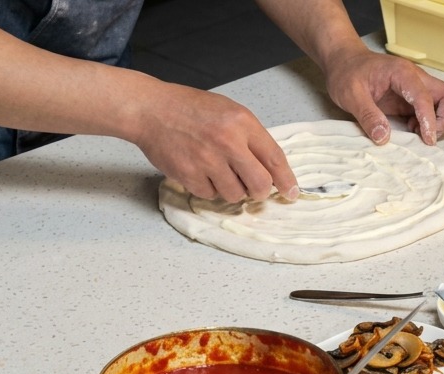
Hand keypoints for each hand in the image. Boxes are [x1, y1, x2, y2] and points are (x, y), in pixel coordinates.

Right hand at [129, 83, 298, 202]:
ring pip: (235, 194)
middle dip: (260, 192)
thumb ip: (250, 137)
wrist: (152, 110)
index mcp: (242, 122)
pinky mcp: (189, 175)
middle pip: (259, 184)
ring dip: (231, 189)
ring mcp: (207, 160)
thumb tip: (270, 168)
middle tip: (253, 189)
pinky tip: (200, 171)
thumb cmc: (191, 109)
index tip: (291, 191)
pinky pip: (210, 195)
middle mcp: (227, 142)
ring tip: (218, 171)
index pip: (274, 158)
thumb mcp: (228, 111)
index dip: (286, 179)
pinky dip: (208, 188)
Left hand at [323, 49, 443, 146]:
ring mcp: (414, 89)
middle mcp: (414, 78)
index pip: (425, 96)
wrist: (342, 61)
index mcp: (401, 73)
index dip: (429, 119)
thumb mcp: (350, 95)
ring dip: (437, 122)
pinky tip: (410, 131)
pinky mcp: (409, 99)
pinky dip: (426, 124)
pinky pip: (428, 111)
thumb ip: (367, 116)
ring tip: (417, 135)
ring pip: (442, 104)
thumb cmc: (346, 73)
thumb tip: (384, 138)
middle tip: (428, 137)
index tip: (428, 139)